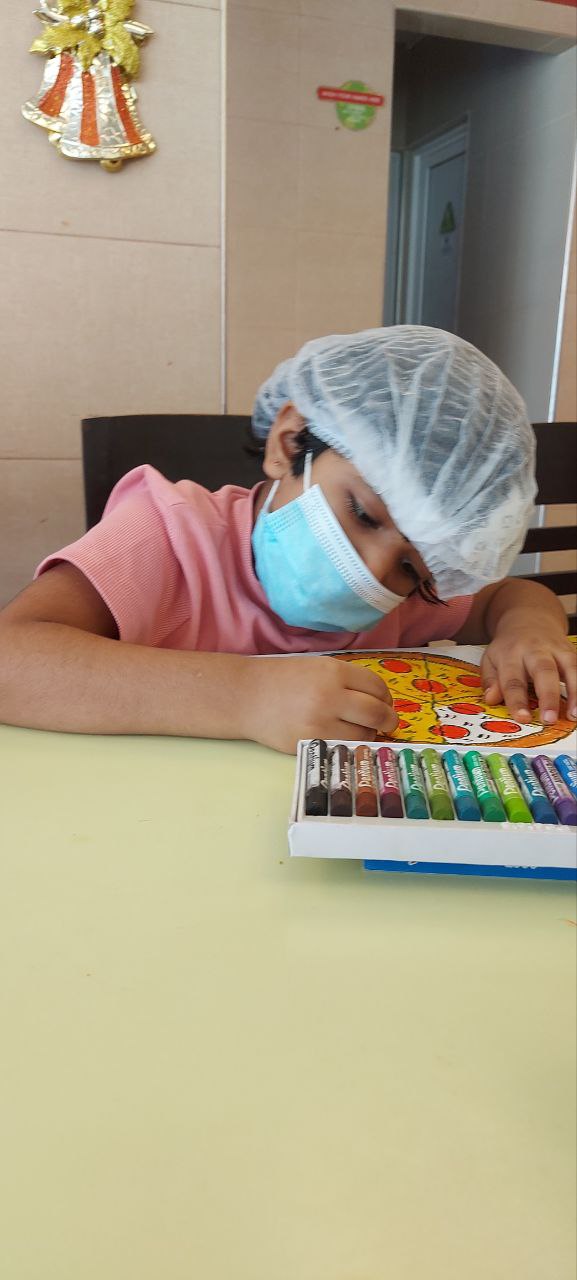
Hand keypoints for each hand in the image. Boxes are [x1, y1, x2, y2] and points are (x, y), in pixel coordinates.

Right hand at [242, 655, 397, 752]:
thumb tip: (380, 701)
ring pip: (363, 734)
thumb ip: (347, 680)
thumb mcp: (317, 667)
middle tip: (388, 723)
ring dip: (368, 734)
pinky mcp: (310, 743)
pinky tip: (344, 738)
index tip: (385, 703)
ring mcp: (320, 722)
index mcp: (334, 671)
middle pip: (377, 712)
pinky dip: (349, 744)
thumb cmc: (283, 680)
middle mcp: (330, 695)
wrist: (246, 696)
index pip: (376, 686)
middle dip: (388, 720)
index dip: (386, 697)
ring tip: (360, 730)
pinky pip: (343, 747)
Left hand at [481, 626, 576, 724]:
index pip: (513, 680)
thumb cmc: (509, 646)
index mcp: (511, 654)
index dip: (517, 700)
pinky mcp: (571, 650)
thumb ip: (490, 680)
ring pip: (570, 667)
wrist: (529, 618)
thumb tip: (491, 699)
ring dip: (575, 692)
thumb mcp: (491, 659)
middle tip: (549, 719)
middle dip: (548, 696)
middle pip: (544, 671)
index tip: (522, 718)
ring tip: (573, 715)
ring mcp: (556, 649)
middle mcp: (535, 650)